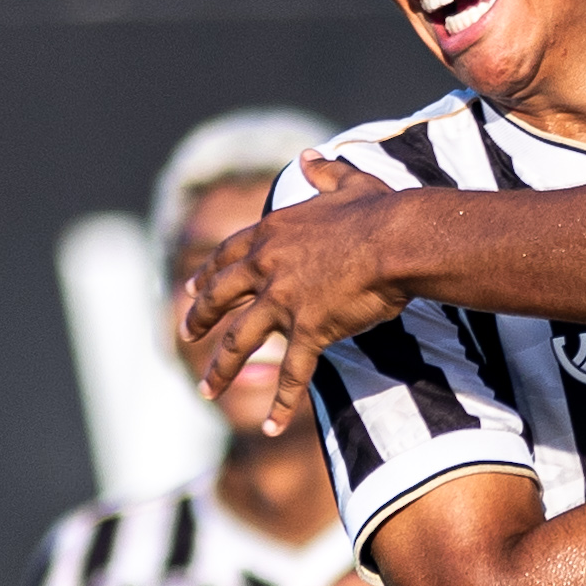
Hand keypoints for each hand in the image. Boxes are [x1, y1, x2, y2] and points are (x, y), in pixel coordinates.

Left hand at [178, 182, 411, 438]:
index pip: (228, 255)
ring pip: (239, 341)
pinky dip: (279, 403)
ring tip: (205, 392)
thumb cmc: (381, 211)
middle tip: (185, 336)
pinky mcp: (308, 329)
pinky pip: (290, 374)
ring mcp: (284, 300)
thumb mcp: (349, 183)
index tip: (191, 287)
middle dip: (199, 319)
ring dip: (220, 369)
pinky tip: (269, 428)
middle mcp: (268, 266)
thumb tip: (310, 157)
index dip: (208, 273)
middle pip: (220, 297)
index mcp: (274, 232)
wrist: (400, 240)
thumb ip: (324, 172)